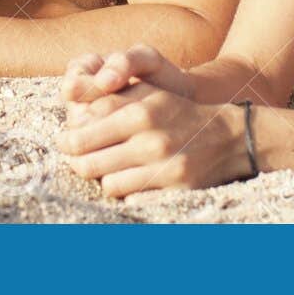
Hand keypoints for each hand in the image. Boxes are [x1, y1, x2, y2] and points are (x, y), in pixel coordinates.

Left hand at [57, 48, 242, 196]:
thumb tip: (73, 118)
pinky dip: (124, 193)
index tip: (65, 141)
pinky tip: (127, 183)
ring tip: (103, 170)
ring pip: (106, 183)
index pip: (84, 125)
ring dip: (101, 178)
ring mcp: (164, 167)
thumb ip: (110, 100)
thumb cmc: (176, 113)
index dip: (68, 136)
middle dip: (76, 161)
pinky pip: (131, 199)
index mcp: (139, 110)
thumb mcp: (147, 94)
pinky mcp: (176, 190)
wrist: (228, 136)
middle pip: (88, 159)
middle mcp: (150, 139)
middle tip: (75, 160)